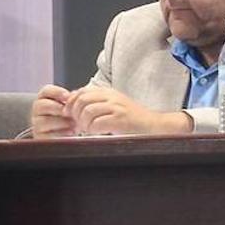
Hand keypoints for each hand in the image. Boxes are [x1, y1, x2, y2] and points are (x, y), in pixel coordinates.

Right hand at [30, 84, 76, 137]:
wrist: (67, 133)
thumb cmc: (71, 116)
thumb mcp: (72, 105)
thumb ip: (72, 98)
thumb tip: (75, 95)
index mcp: (45, 98)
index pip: (46, 91)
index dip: (57, 92)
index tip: (68, 97)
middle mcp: (38, 110)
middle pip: (42, 105)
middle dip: (59, 108)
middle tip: (71, 113)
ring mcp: (37, 124)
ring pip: (44, 121)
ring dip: (61, 122)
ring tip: (73, 124)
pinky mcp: (40, 137)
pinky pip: (47, 135)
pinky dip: (60, 133)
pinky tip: (70, 132)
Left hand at [62, 86, 191, 135]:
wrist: (155, 126)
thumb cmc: (132, 120)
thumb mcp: (113, 106)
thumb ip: (95, 104)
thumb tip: (72, 106)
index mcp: (108, 92)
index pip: (81, 92)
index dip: (71, 103)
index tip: (70, 114)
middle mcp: (112, 96)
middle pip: (81, 100)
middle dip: (75, 114)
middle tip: (78, 124)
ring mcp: (117, 107)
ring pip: (87, 111)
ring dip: (84, 123)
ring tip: (88, 130)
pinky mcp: (121, 119)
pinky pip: (97, 123)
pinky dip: (92, 130)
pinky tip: (97, 133)